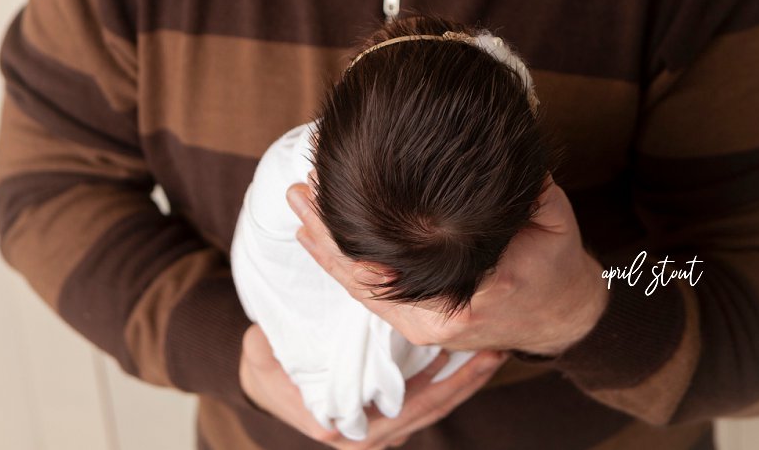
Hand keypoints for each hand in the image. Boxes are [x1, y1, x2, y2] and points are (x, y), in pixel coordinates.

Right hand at [239, 323, 507, 448]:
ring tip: (493, 351)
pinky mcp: (389, 413)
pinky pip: (426, 399)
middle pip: (431, 410)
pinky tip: (468, 354)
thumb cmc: (267, 362)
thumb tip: (326, 324)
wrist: (262, 379)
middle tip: (495, 350)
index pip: (406, 410)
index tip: (462, 355)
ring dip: (464, 380)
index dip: (440, 386)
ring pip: (434, 407)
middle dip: (466, 381)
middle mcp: (369, 435)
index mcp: (344, 426)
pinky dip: (449, 379)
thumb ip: (296, 347)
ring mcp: (382, 428)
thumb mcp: (270, 350)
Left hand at [287, 173, 606, 356]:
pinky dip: (344, 264)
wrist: (562, 313)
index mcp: (466, 299)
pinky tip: (318, 236)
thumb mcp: (550, 218)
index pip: (393, 270)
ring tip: (299, 207)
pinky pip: (372, 293)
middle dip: (326, 237)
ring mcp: (423, 324)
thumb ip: (520, 187)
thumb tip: (487, 142)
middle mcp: (436, 320)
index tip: (328, 194)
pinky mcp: (418, 319)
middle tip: (298, 194)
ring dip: (327, 250)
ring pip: (362, 289)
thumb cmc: (556, 263)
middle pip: (365, 281)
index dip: (353, 238)